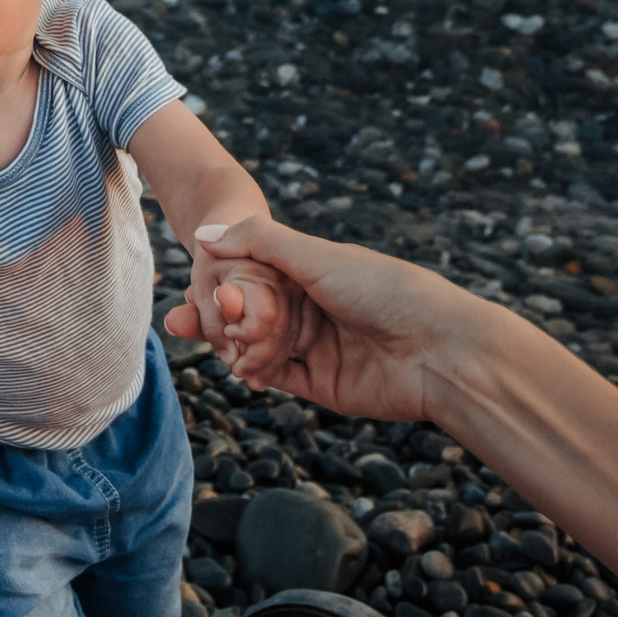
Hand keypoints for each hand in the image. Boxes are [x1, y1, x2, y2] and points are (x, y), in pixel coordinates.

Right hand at [170, 215, 497, 423]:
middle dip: (215, 316)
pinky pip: (280, 377)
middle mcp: (314, 307)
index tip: (192, 283)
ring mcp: (319, 345)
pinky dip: (255, 372)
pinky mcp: (324, 383)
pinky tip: (235, 367)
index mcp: (315, 270)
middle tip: (178, 319)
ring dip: (230, 345)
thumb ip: (260, 244)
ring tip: (204, 342)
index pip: (256, 272)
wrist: (439, 352)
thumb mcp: (319, 258)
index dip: (222, 279)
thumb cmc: (387, 291)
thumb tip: (205, 233)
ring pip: (259, 345)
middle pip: (252, 312)